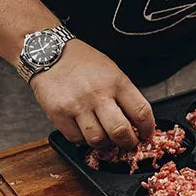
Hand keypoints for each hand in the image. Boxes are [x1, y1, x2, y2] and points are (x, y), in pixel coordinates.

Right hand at [30, 40, 155, 149]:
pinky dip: (83, 139)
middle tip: (128, 143)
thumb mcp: (112, 71)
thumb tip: (137, 121)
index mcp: (116, 82)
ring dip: (105, 143)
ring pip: (97, 140)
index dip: (148, 129)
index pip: (141, 112)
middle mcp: (98, 94)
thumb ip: (124, 95)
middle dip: (128, 143)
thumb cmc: (82, 61)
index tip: (146, 134)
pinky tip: (85, 131)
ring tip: (105, 137)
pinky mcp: (58, 114)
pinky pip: (76, 139)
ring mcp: (77, 105)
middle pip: (120, 131)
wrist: (48, 52)